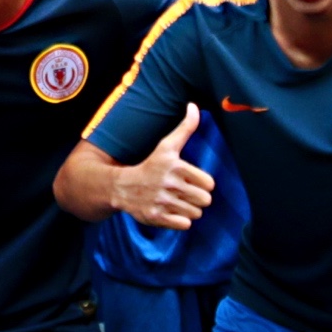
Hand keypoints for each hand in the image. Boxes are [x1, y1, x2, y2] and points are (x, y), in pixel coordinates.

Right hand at [114, 105, 219, 229]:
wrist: (122, 186)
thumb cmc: (150, 165)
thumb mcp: (166, 145)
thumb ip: (185, 128)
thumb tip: (194, 106)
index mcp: (176, 167)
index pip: (209, 183)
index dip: (203, 184)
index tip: (191, 181)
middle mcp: (170, 184)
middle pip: (205, 200)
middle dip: (197, 198)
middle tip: (185, 193)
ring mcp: (163, 202)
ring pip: (195, 214)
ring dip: (189, 210)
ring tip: (177, 202)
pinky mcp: (157, 217)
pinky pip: (184, 225)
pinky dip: (180, 221)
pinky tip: (171, 212)